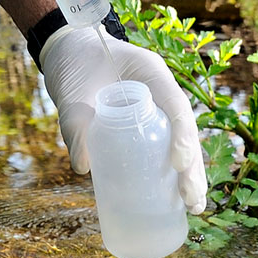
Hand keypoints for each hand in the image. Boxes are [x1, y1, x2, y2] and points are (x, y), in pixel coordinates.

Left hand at [40, 25, 206, 213]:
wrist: (65, 51)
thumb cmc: (70, 63)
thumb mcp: (70, 92)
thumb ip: (74, 124)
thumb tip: (82, 168)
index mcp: (150, 72)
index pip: (176, 105)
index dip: (183, 135)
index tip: (178, 164)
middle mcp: (158, 89)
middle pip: (184, 129)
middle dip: (192, 166)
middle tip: (192, 200)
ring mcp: (152, 105)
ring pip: (177, 140)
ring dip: (186, 173)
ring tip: (192, 206)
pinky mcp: (140, 120)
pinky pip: (159, 144)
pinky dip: (166, 168)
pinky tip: (170, 196)